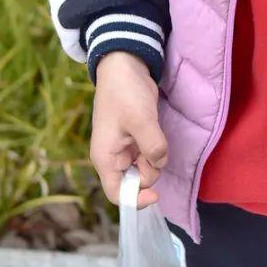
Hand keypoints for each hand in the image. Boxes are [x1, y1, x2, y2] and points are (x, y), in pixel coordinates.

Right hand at [90, 51, 167, 209]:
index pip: (117, 194)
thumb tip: (160, 164)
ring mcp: (125, 149)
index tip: (156, 194)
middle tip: (153, 147)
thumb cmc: (125, 93)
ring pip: (144, 169)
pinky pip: (149, 156)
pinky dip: (156, 150)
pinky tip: (155, 133)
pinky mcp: (136, 140)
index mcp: (105, 158)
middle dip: (149, 172)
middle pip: (134, 183)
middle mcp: (113, 158)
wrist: (124, 67)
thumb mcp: (141, 120)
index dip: (136, 200)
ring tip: (153, 133)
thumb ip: (152, 147)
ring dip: (154, 159)